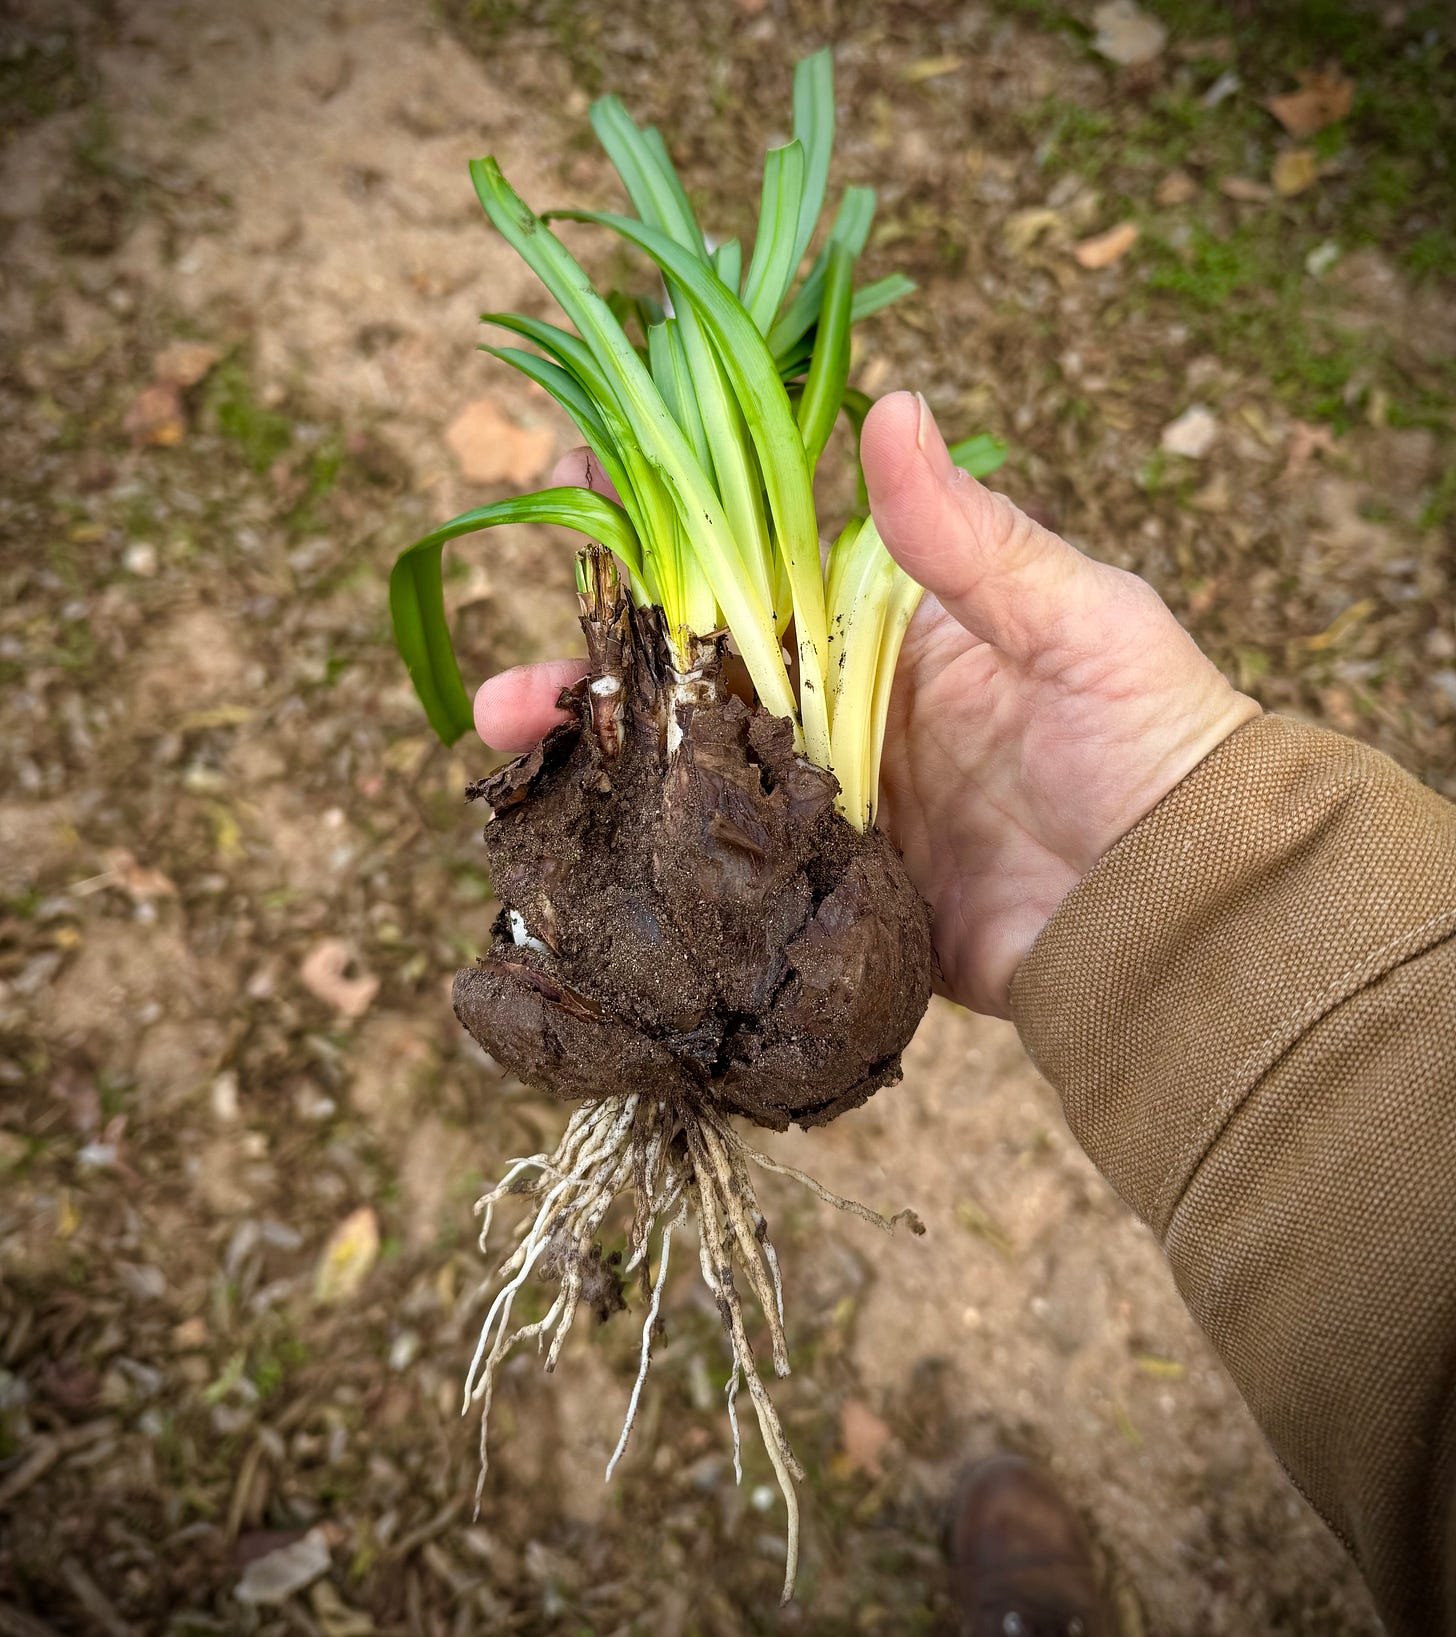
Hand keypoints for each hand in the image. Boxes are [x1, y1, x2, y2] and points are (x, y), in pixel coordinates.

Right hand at [473, 391, 1259, 1017]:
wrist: (1188, 912)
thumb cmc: (1153, 743)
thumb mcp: (1078, 623)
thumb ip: (975, 538)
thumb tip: (890, 406)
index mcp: (887, 624)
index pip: (753, 554)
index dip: (663, 517)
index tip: (575, 476)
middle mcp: (841, 707)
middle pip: (693, 673)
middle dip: (596, 664)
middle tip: (508, 686)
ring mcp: (827, 804)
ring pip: (687, 772)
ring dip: (598, 760)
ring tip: (511, 756)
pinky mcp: (826, 895)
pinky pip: (725, 872)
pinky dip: (650, 863)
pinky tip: (576, 856)